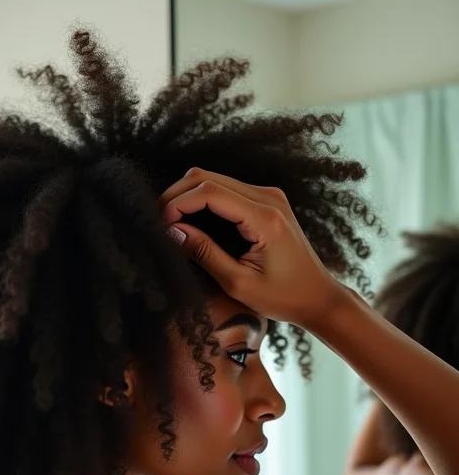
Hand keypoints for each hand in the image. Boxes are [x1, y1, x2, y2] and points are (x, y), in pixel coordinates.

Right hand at [160, 168, 346, 326]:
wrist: (317, 297)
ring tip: (169, 222)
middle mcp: (268, 198)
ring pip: (214, 179)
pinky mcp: (266, 201)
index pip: (210, 192)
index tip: (159, 225)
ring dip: (187, 196)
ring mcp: (269, 196)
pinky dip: (202, 200)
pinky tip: (189, 221)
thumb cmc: (282, 297)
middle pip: (208, 177)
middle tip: (156, 221)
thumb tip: (172, 231)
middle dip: (176, 195)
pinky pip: (226, 189)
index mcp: (264, 218)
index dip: (178, 203)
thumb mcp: (237, 283)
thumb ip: (204, 253)